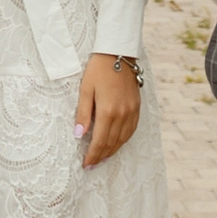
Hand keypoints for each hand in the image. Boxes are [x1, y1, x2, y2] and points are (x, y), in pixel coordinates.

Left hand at [74, 52, 140, 168]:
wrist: (118, 53)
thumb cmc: (98, 70)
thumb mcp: (85, 89)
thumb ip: (83, 114)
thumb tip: (79, 135)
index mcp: (107, 111)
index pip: (99, 141)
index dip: (92, 155)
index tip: (86, 164)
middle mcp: (122, 115)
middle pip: (111, 143)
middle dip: (101, 156)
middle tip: (92, 165)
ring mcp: (132, 112)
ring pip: (122, 139)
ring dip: (112, 150)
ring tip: (103, 158)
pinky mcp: (137, 107)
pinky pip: (131, 130)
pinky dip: (123, 140)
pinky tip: (117, 143)